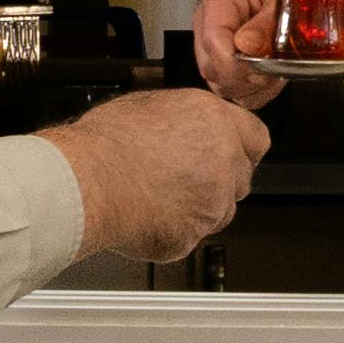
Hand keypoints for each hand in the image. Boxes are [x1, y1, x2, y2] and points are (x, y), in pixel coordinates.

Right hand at [39, 83, 272, 263]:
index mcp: (216, 123)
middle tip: (184, 177)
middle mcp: (223, 163)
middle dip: (220, 180)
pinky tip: (146, 215)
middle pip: (241, 177)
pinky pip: (190, 236)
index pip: (257, 138)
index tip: (230, 152)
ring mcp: (212, 204)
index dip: (241, 147)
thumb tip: (185, 124)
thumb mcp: (149, 106)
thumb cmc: (106, 143)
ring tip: (158, 195)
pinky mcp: (192, 237)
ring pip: (220, 211)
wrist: (86, 182)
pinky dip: (173, 231)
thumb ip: (185, 119)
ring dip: (198, 207)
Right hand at [190, 0, 300, 105]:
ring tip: (275, 69)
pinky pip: (232, 93)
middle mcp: (210, 19)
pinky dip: (254, 92)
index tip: (260, 68)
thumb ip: (268, 23)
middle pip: (211, 66)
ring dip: (251, 85)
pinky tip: (270, 76)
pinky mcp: (224, 63)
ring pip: (220, 83)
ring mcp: (214, 45)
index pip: (213, 39)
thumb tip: (246, 46)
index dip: (235, 62)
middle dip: (245, 75)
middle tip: (274, 66)